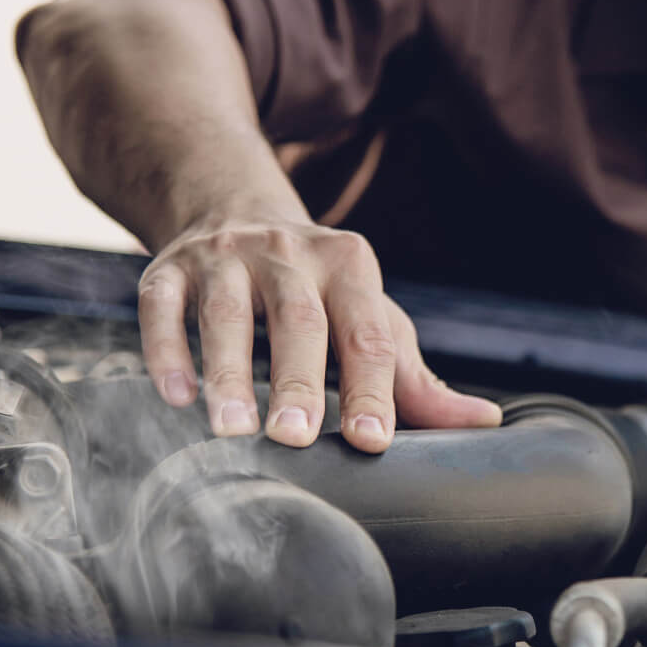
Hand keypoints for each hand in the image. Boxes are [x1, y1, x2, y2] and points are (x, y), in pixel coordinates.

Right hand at [136, 210, 500, 451]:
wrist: (233, 205)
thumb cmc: (316, 285)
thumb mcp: (368, 315)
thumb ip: (416, 376)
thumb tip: (484, 422)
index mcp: (350, 267)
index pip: (366, 334)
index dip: (372, 388)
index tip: (373, 440)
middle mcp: (290, 254)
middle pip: (298, 321)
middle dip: (297, 382)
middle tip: (294, 438)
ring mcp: (226, 257)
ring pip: (226, 315)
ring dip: (227, 373)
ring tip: (231, 430)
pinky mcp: (169, 268)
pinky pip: (163, 305)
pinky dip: (166, 349)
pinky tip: (174, 395)